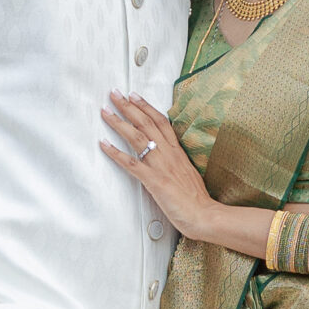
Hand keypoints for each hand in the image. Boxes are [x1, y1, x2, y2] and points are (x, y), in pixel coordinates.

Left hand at [100, 92, 216, 240]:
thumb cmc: (196, 199)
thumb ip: (175, 162)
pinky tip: (104, 145)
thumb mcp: (187, 172)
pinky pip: (131, 163)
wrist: (203, 214)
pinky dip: (115, 153)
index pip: (161, 122)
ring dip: (119, 123)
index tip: (134, 95)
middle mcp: (169, 154)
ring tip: (105, 112)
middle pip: (146, 123)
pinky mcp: (154, 181)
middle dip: (128, 107)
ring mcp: (161, 166)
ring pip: (137, 138)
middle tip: (114, 94)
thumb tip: (166, 157)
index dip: (146, 107)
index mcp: (177, 152)